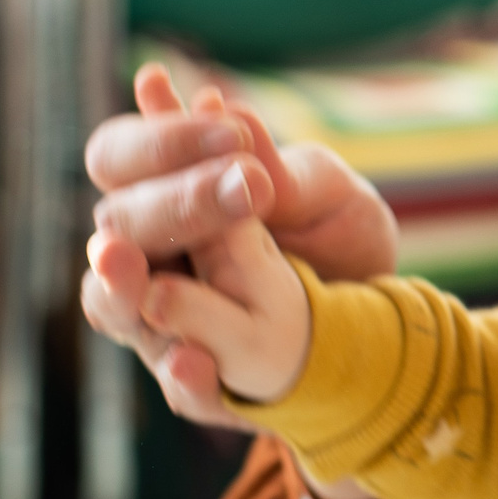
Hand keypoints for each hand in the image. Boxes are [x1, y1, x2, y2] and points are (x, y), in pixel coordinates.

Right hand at [82, 63, 396, 427]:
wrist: (385, 321)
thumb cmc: (340, 239)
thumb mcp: (331, 198)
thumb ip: (285, 171)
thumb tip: (230, 112)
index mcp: (165, 194)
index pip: (119, 156)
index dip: (160, 141)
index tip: (233, 135)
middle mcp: (146, 255)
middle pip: (115, 224)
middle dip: (171, 205)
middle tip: (242, 189)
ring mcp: (160, 322)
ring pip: (111, 306)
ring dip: (121, 290)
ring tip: (132, 271)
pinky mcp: (199, 382)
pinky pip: (177, 387)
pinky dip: (184, 377)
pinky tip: (196, 359)